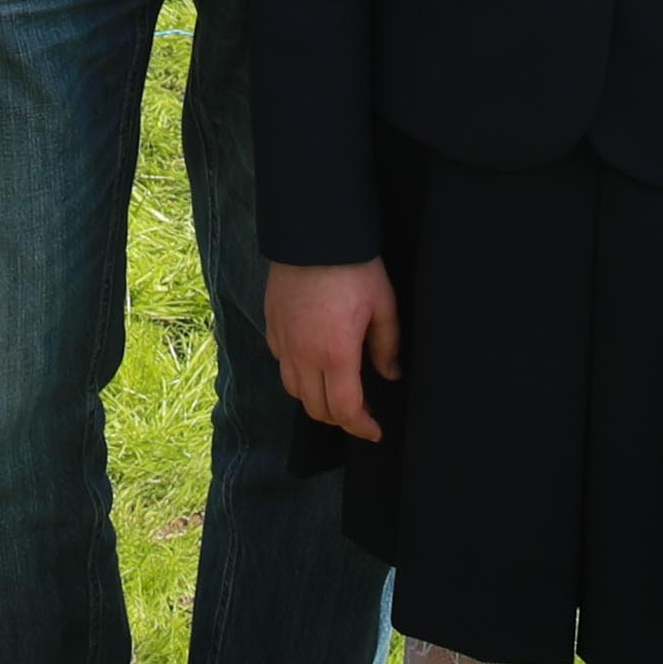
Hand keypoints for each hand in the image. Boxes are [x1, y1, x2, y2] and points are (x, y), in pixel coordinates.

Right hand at [267, 259, 401, 439]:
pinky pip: (282, 364)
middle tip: (360, 414)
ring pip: (294, 390)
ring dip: (316, 400)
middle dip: (340, 419)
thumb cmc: (353, 267)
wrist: (313, 232)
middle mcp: (303, 355)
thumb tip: (390, 374)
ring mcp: (283, 341)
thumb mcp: (383, 305)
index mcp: (335, 354)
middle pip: (316, 408)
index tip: (375, 431)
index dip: (361, 427)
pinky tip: (313, 363)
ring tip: (336, 392)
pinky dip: (297, 375)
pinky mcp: (271, 326)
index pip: (344, 410)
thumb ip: (387, 346)